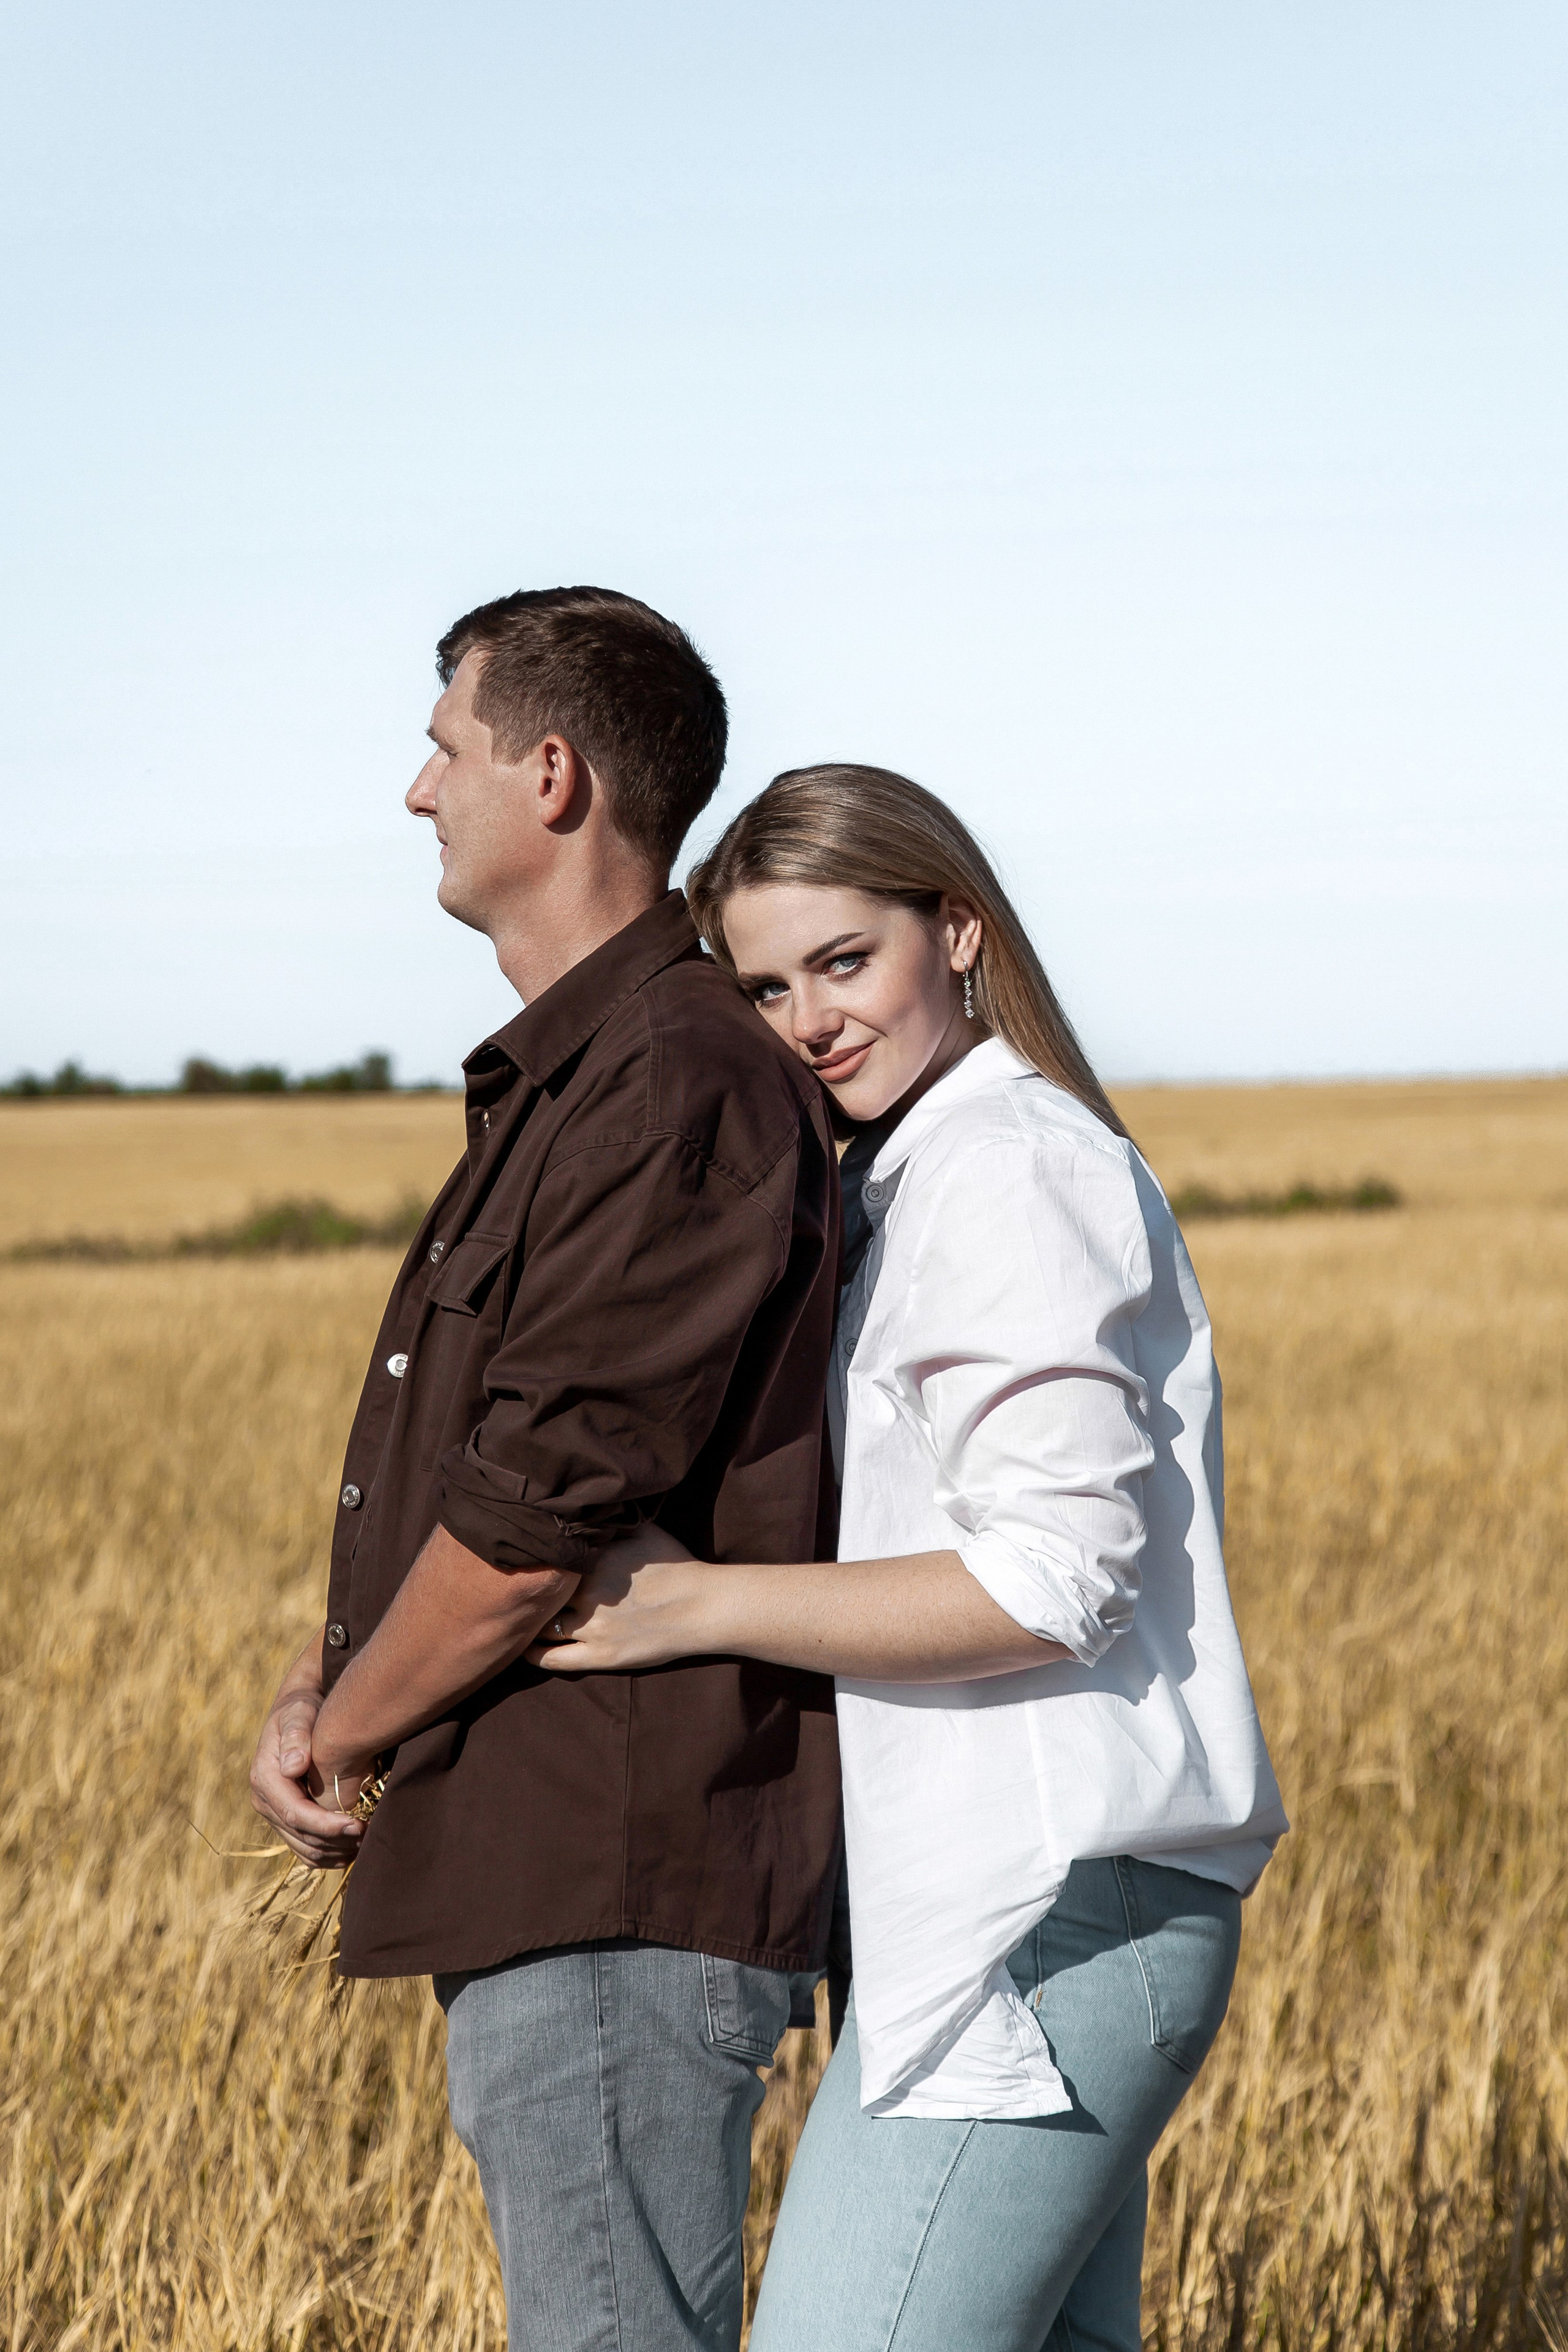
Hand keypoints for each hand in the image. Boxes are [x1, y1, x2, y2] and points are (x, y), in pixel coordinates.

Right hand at [249, 1635, 364, 1869]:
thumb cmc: (301, 1709)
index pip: (295, 1814)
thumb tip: (292, 1767)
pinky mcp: (286, 1819)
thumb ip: (296, 1736)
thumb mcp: (298, 1713)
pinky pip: (305, 1849)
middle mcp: (265, 1801)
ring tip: (366, 1842)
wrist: (297, 1712)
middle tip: (371, 1835)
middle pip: (301, 1836)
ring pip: (304, 1848)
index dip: (326, 1826)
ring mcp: (274, 1813)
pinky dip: (328, 1854)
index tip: (357, 1826)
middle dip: (336, 1841)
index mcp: (264, 1779)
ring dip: (334, 1851)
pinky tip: (352, 1849)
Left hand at [527, 1524, 703, 1672]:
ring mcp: (594, 1626)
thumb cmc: (677, 1566)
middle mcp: (589, 1591)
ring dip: (531, 1621)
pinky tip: (525, 1647)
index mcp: (595, 1557)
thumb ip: (612, 1520)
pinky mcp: (601, 1655)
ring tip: (521, 1619)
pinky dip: (534, 1654)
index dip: (536, 1561)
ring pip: (543, 1625)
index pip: (548, 1558)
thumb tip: (587, 1503)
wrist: (704, 1607)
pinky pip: (554, 1658)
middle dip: (530, 1591)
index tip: (526, 1562)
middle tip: (518, 1592)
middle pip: (542, 1592)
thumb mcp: (644, 1530)